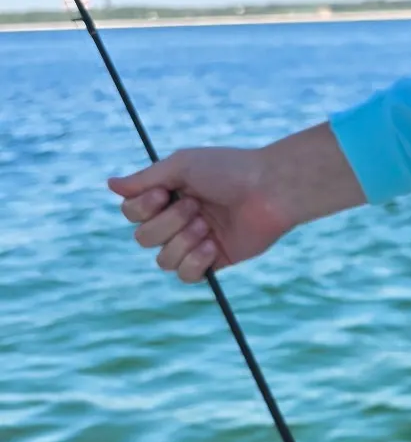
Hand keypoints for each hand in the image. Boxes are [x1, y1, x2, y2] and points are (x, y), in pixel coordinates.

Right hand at [107, 122, 364, 282]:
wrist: (269, 190)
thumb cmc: (229, 170)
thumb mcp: (182, 165)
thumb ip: (146, 178)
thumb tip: (110, 185)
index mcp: (167, 196)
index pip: (131, 214)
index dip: (141, 209)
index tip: (165, 193)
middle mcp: (178, 220)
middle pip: (143, 239)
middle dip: (168, 224)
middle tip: (197, 208)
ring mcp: (195, 242)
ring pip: (163, 261)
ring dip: (183, 242)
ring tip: (208, 227)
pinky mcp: (215, 261)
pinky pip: (187, 275)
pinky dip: (195, 262)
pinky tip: (213, 246)